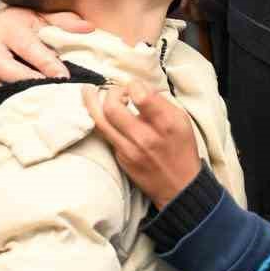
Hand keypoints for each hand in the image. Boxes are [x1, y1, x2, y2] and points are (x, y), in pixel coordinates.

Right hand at [0, 5, 86, 95]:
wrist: (3, 23)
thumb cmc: (29, 23)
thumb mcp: (46, 17)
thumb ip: (66, 23)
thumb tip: (88, 28)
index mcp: (8, 26)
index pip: (27, 47)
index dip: (46, 63)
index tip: (64, 77)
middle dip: (23, 80)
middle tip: (48, 91)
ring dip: (6, 94)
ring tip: (32, 102)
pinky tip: (9, 108)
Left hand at [83, 82, 201, 208]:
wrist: (179, 185)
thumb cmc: (181, 148)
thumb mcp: (181, 120)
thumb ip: (159, 102)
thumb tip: (137, 88)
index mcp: (165, 124)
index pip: (140, 95)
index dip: (133, 85)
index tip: (134, 86)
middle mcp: (145, 138)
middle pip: (113, 108)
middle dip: (111, 92)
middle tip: (117, 91)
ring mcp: (129, 151)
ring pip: (100, 122)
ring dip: (92, 103)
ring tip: (88, 91)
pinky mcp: (120, 159)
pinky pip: (105, 135)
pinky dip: (101, 119)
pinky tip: (99, 111)